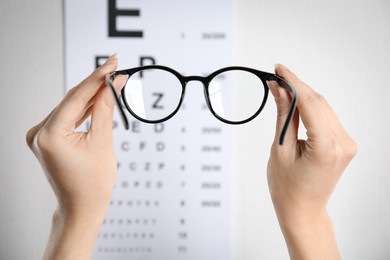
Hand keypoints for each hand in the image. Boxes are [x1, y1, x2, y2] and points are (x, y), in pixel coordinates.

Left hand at [26, 54, 126, 258]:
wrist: (81, 206)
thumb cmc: (93, 183)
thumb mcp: (102, 141)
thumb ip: (106, 108)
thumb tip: (114, 84)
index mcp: (49, 135)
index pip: (77, 96)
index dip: (98, 77)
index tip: (113, 63)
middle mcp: (39, 133)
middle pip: (72, 99)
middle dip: (97, 84)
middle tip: (117, 69)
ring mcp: (40, 135)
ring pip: (70, 106)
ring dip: (92, 95)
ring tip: (113, 81)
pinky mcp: (46, 137)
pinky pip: (67, 116)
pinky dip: (84, 108)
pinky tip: (99, 98)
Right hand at [267, 64, 356, 258]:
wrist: (302, 210)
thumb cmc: (287, 187)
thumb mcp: (280, 148)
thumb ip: (283, 115)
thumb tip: (278, 89)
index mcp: (327, 147)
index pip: (310, 103)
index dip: (293, 82)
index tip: (278, 69)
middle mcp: (343, 143)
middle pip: (319, 102)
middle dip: (297, 87)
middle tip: (276, 77)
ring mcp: (347, 144)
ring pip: (324, 108)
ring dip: (303, 97)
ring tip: (282, 89)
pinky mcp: (344, 144)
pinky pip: (327, 118)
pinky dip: (311, 109)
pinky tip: (296, 104)